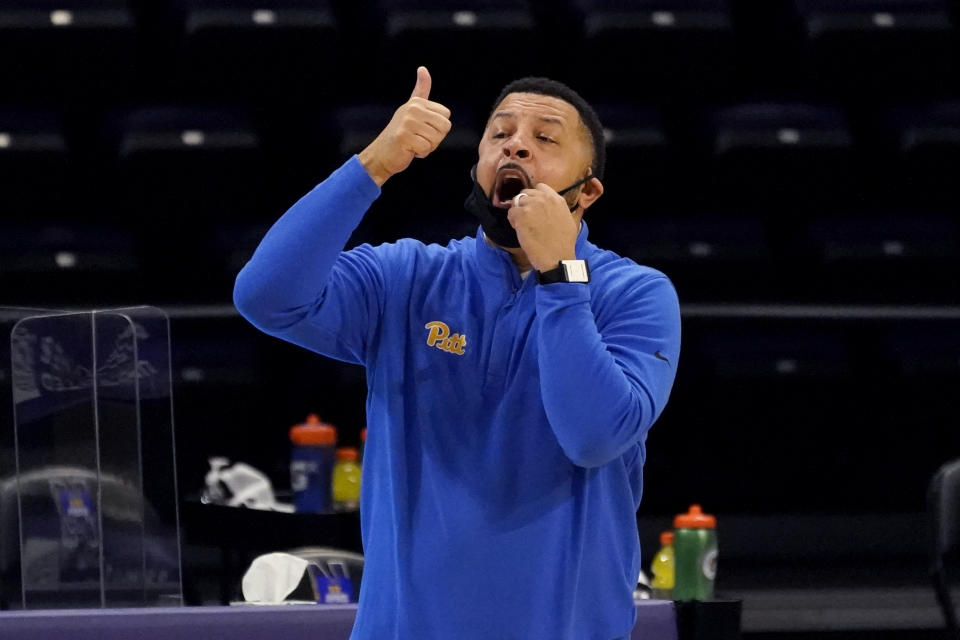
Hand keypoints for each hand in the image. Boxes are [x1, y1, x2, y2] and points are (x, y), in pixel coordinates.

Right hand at [358, 66, 451, 185]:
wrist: (381, 154)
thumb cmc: (401, 134)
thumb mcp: (412, 109)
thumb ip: (421, 90)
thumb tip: (423, 68)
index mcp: (417, 102)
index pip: (446, 116)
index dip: (438, 128)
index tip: (423, 129)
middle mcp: (412, 109)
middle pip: (445, 127)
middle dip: (435, 138)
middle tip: (419, 138)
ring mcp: (407, 122)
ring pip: (436, 139)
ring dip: (428, 147)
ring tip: (413, 143)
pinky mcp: (404, 137)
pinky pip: (426, 148)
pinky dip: (421, 153)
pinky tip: (410, 150)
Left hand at [507, 184, 578, 271]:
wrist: (557, 257)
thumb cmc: (563, 244)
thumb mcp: (568, 220)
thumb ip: (558, 208)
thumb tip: (550, 207)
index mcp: (556, 199)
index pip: (540, 187)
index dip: (534, 196)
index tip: (533, 207)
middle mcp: (544, 198)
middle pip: (526, 193)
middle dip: (524, 204)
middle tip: (526, 218)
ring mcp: (532, 205)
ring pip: (517, 201)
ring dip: (518, 212)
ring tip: (523, 225)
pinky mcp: (522, 215)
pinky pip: (510, 212)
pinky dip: (512, 220)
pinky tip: (520, 230)